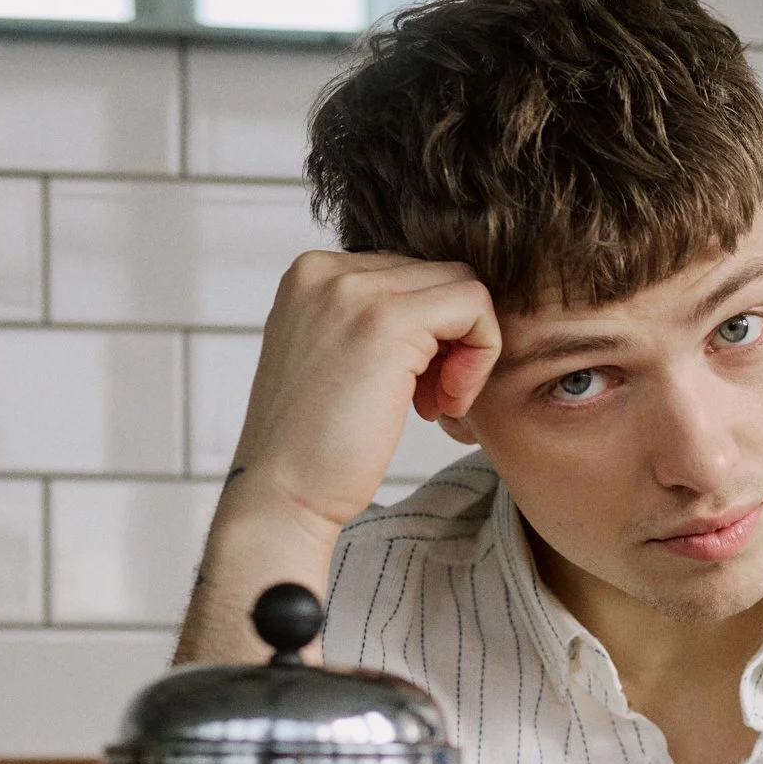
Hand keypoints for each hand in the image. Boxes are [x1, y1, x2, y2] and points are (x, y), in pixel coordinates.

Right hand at [177, 251, 502, 663]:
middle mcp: (325, 269)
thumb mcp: (340, 360)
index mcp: (311, 274)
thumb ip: (376, 322)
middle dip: (454, 342)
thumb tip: (449, 309)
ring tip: (438, 404)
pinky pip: (474, 308)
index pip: (412, 273)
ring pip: (465, 288)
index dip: (432, 334)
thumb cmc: (318, 446)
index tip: (416, 390)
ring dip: (470, 351)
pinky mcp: (386, 320)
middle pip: (441, 276)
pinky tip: (446, 404)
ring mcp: (352, 289)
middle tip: (434, 402)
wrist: (283, 494)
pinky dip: (480, 358)